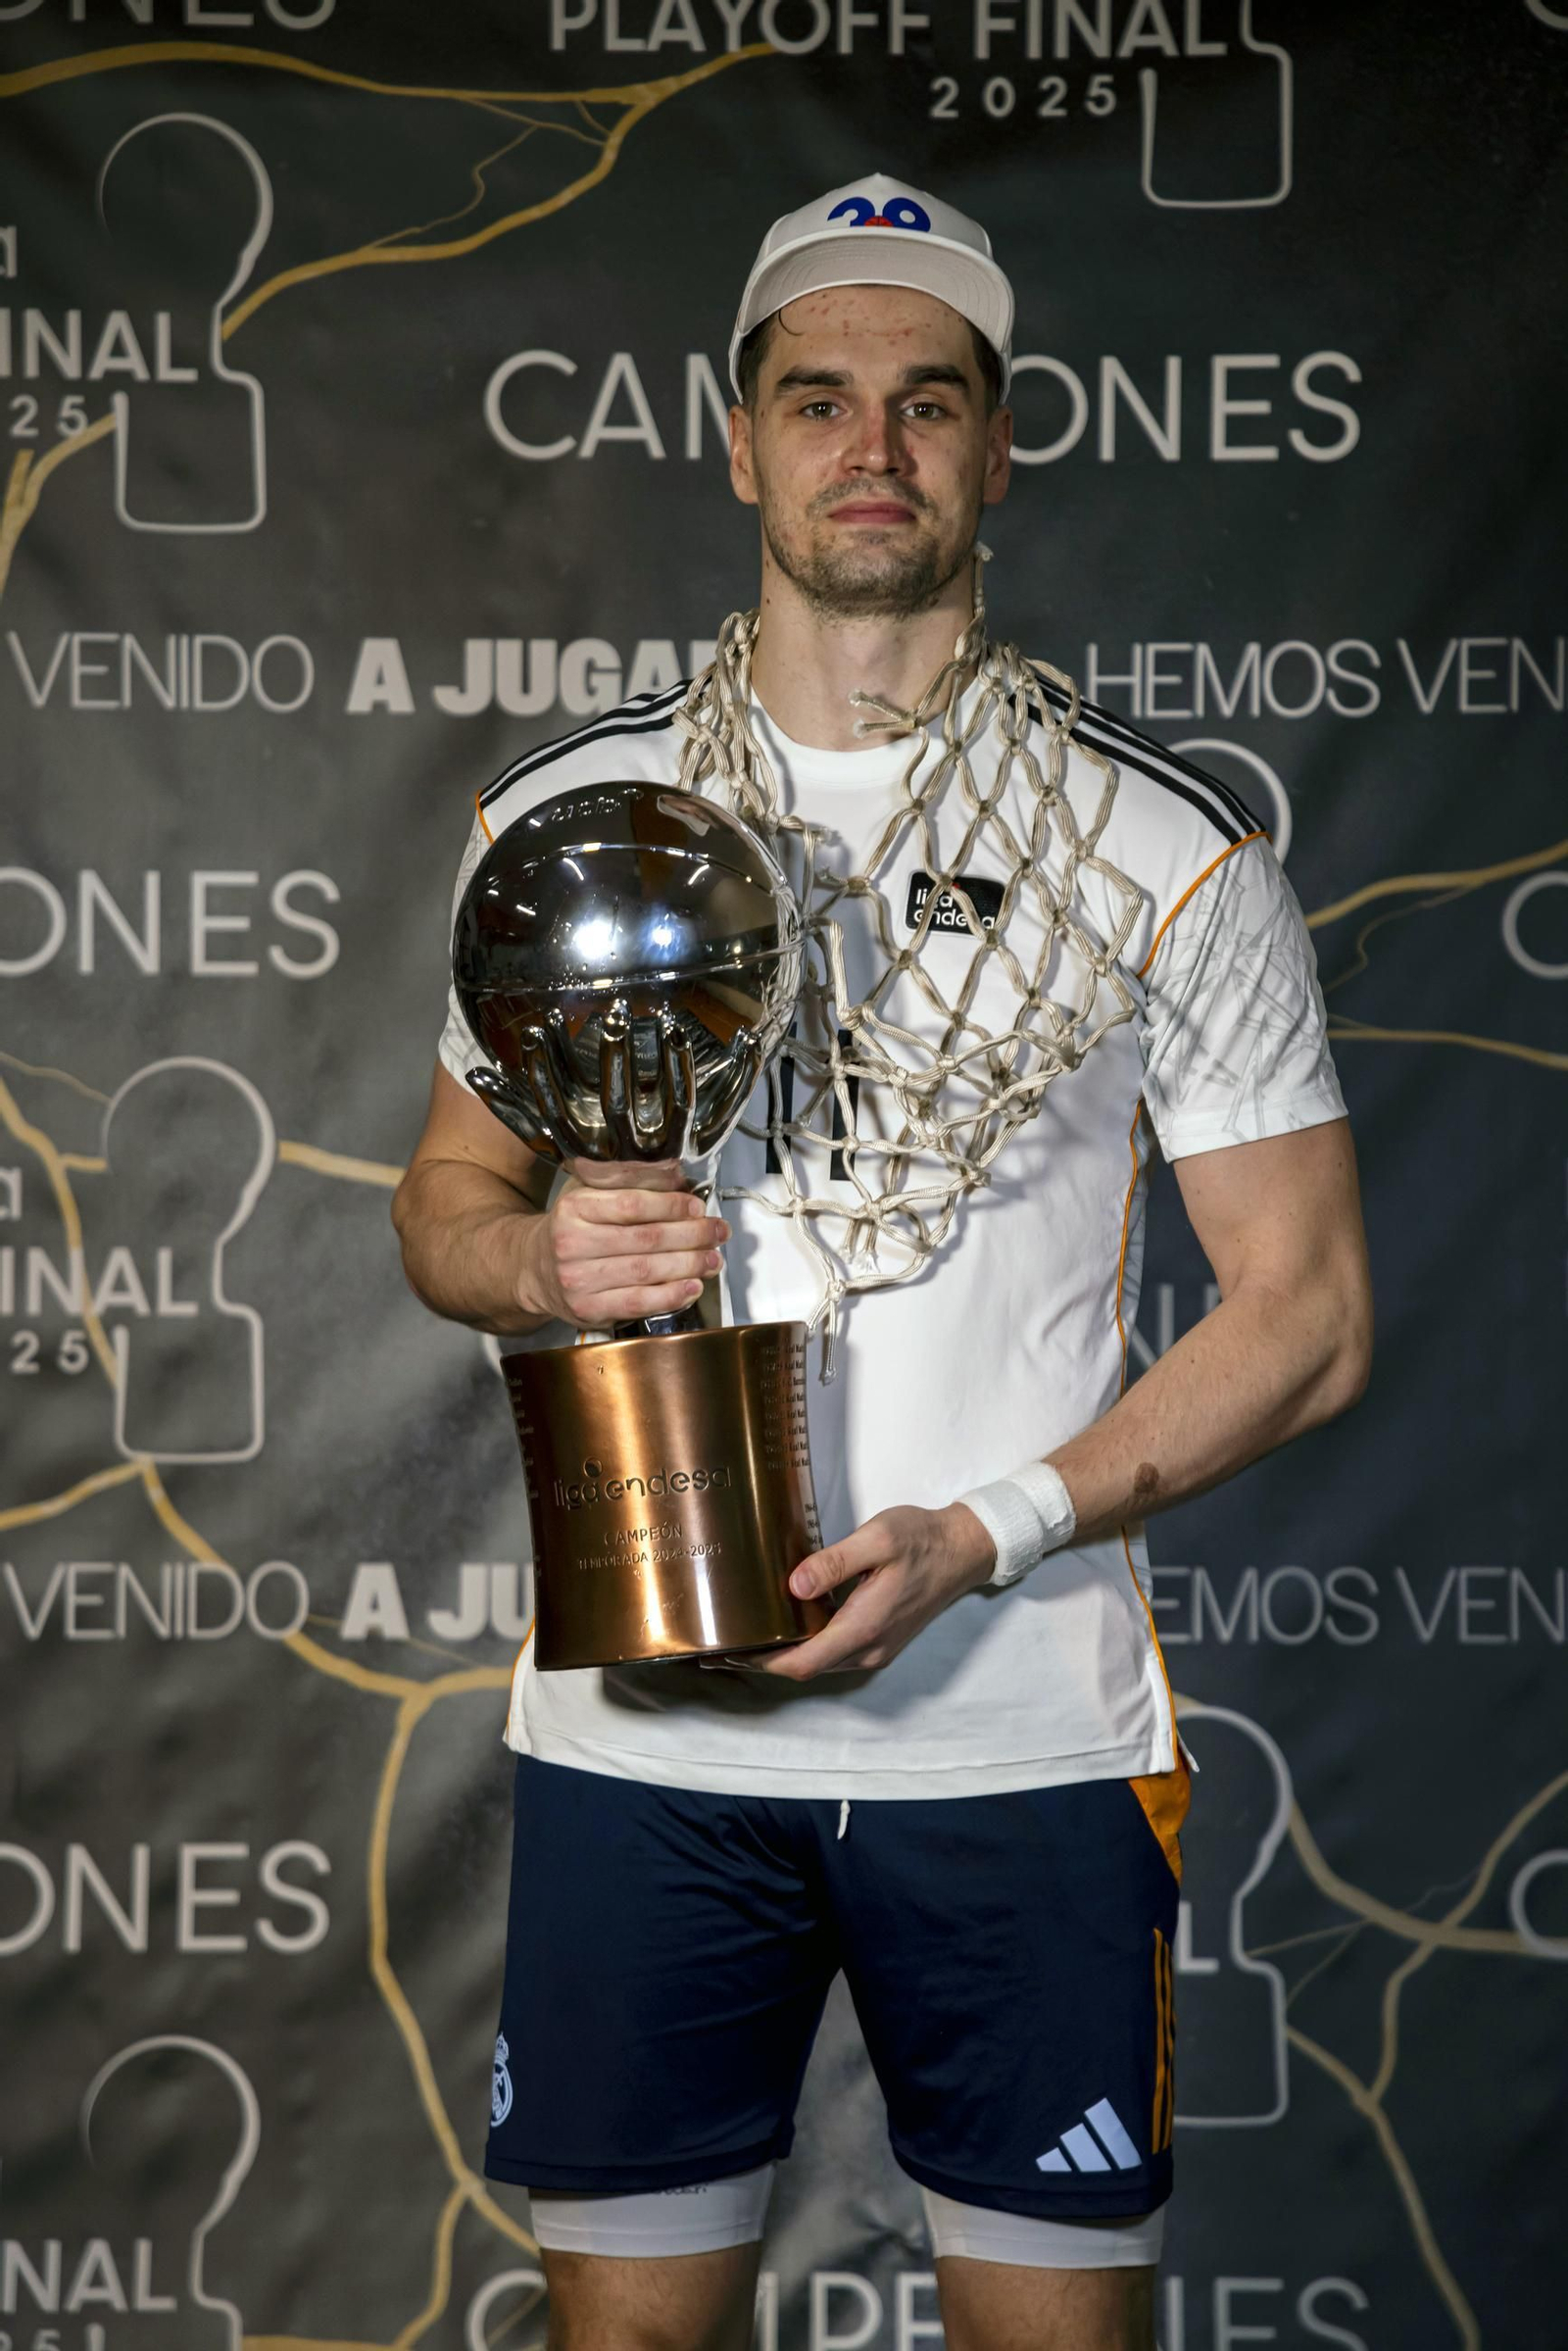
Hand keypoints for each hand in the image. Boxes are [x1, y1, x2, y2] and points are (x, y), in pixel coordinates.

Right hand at [523, 1159, 728, 1328]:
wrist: (532, 1269)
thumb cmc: (570, 1228)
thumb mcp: (589, 1192)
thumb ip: (630, 1180)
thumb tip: (675, 1174)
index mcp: (574, 1207)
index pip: (633, 1204)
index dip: (672, 1206)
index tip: (698, 1208)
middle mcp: (571, 1244)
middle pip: (645, 1238)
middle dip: (691, 1235)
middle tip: (718, 1232)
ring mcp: (578, 1280)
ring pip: (646, 1271)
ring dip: (688, 1265)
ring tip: (713, 1259)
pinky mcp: (588, 1309)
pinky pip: (638, 1302)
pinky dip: (671, 1295)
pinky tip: (692, 1287)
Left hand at [734, 1503, 997, 1680]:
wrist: (964, 1550)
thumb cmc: (922, 1539)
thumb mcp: (878, 1539)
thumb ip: (835, 1563)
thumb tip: (794, 1587)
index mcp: (864, 1628)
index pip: (802, 1662)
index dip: (762, 1662)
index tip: (728, 1650)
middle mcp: (868, 1649)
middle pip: (806, 1668)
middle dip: (764, 1660)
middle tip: (725, 1641)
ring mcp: (876, 1648)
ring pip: (819, 1664)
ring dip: (784, 1655)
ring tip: (748, 1634)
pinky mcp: (879, 1640)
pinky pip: (834, 1653)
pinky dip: (805, 1646)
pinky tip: (788, 1626)